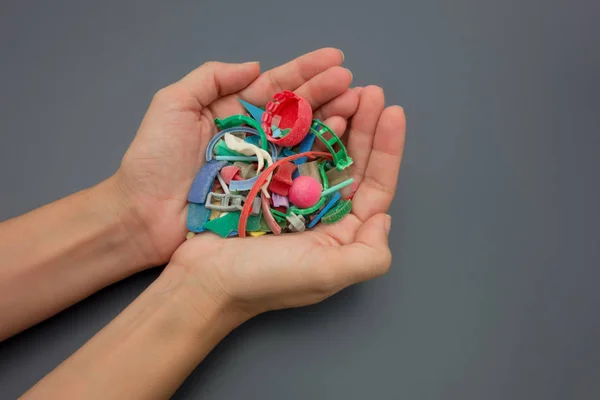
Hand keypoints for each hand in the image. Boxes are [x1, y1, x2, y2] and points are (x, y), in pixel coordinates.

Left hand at [109, 48, 357, 266]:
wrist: (142, 215)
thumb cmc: (152, 161)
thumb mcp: (173, 104)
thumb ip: (210, 78)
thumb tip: (254, 65)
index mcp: (233, 112)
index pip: (276, 86)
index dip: (306, 71)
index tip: (335, 59)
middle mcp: (254, 136)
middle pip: (297, 109)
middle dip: (327, 93)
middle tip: (354, 84)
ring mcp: (263, 165)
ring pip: (303, 138)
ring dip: (331, 120)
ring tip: (355, 105)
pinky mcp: (267, 193)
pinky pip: (297, 170)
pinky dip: (319, 154)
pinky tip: (339, 138)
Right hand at [166, 86, 405, 317]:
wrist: (203, 280)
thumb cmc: (265, 281)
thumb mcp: (326, 275)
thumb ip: (368, 255)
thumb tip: (384, 218)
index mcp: (343, 233)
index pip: (376, 186)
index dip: (388, 149)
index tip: (394, 112)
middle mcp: (324, 213)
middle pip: (354, 163)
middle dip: (365, 126)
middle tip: (370, 90)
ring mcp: (295, 197)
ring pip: (324, 151)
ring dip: (338, 120)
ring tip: (346, 88)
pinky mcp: (268, 185)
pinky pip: (292, 150)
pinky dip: (303, 128)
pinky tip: (311, 106)